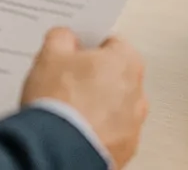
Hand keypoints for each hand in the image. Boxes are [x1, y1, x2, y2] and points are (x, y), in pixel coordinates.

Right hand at [22, 28, 147, 167]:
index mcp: (126, 61)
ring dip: (97, 107)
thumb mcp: (49, 55)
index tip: (73, 54)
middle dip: (93, 78)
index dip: (87, 47)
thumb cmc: (58, 101)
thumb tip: (65, 38)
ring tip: (69, 111)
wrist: (55, 150)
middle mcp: (137, 92)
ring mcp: (133, 123)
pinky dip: (97, 131)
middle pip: (114, 76)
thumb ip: (62, 37)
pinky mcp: (125, 149)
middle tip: (66, 83)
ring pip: (114, 107)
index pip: (111, 43)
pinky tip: (75, 130)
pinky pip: (111, 133)